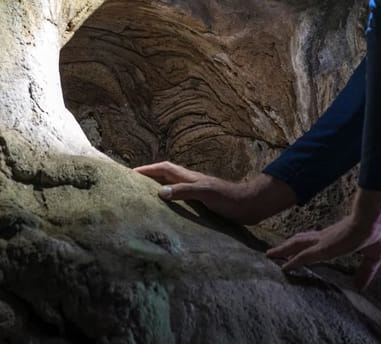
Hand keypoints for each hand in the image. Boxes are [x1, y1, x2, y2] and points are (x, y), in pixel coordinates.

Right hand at [134, 161, 296, 224]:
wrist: (250, 206)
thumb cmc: (229, 199)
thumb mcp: (205, 193)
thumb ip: (184, 191)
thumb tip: (160, 192)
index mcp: (190, 177)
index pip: (164, 169)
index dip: (148, 169)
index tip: (131, 172)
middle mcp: (192, 182)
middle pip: (166, 175)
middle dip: (150, 176)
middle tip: (133, 183)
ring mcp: (197, 192)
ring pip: (173, 186)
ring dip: (159, 187)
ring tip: (145, 196)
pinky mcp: (203, 203)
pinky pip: (180, 198)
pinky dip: (170, 200)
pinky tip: (168, 211)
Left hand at [266, 188, 380, 289]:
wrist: (376, 220)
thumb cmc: (377, 233)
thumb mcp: (373, 257)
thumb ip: (365, 271)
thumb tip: (360, 286)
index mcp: (336, 237)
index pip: (315, 240)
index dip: (305, 243)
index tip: (296, 249)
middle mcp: (326, 237)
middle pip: (300, 240)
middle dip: (287, 246)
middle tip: (274, 251)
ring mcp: (323, 242)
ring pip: (296, 245)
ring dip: (282, 250)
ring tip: (270, 255)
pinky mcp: (324, 248)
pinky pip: (304, 256)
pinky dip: (293, 261)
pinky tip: (284, 267)